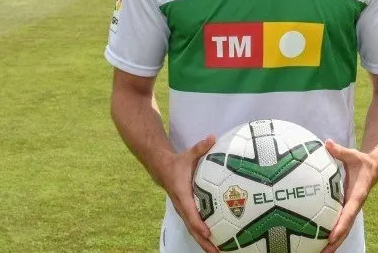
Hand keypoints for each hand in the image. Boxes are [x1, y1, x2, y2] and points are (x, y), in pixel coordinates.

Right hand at [162, 134, 219, 252]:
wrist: (160, 168)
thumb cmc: (178, 162)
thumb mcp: (188, 154)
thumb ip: (201, 147)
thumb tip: (213, 137)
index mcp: (182, 193)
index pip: (190, 211)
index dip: (199, 223)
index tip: (208, 233)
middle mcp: (181, 205)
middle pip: (192, 227)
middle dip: (204, 241)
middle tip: (217, 252)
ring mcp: (183, 210)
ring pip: (193, 230)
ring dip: (204, 243)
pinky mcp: (186, 212)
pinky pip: (194, 226)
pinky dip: (203, 237)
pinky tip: (216, 243)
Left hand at [321, 139, 377, 252]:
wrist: (375, 167)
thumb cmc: (362, 161)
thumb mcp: (352, 155)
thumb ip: (340, 151)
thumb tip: (327, 143)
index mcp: (357, 195)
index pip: (348, 214)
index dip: (340, 226)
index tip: (331, 238)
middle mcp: (354, 205)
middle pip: (345, 228)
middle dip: (335, 242)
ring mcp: (351, 208)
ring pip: (343, 229)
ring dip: (333, 242)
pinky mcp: (347, 208)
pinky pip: (339, 222)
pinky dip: (331, 232)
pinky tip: (318, 240)